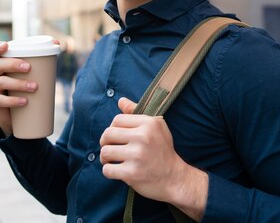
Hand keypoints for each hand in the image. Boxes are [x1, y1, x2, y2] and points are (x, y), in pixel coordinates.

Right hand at [0, 41, 36, 135]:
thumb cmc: (22, 88)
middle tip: (29, 68)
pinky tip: (24, 101)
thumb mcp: (28, 74)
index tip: (6, 46)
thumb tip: (57, 43)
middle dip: (13, 64)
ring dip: (18, 84)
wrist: (13, 115)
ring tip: (34, 87)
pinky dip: (13, 101)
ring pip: (1, 82)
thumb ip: (39, 59)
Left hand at [99, 98, 207, 220]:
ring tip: (112, 160)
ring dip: (105, 158)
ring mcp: (138, 155)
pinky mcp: (132, 173)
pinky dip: (109, 171)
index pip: (117, 119)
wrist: (175, 178)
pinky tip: (117, 171)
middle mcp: (144, 137)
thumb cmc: (163, 151)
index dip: (113, 128)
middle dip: (105, 142)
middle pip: (108, 134)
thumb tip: (120, 100)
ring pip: (105, 152)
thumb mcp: (156, 127)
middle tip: (110, 148)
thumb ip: (136, 113)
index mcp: (149, 123)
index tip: (117, 137)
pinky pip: (107, 169)